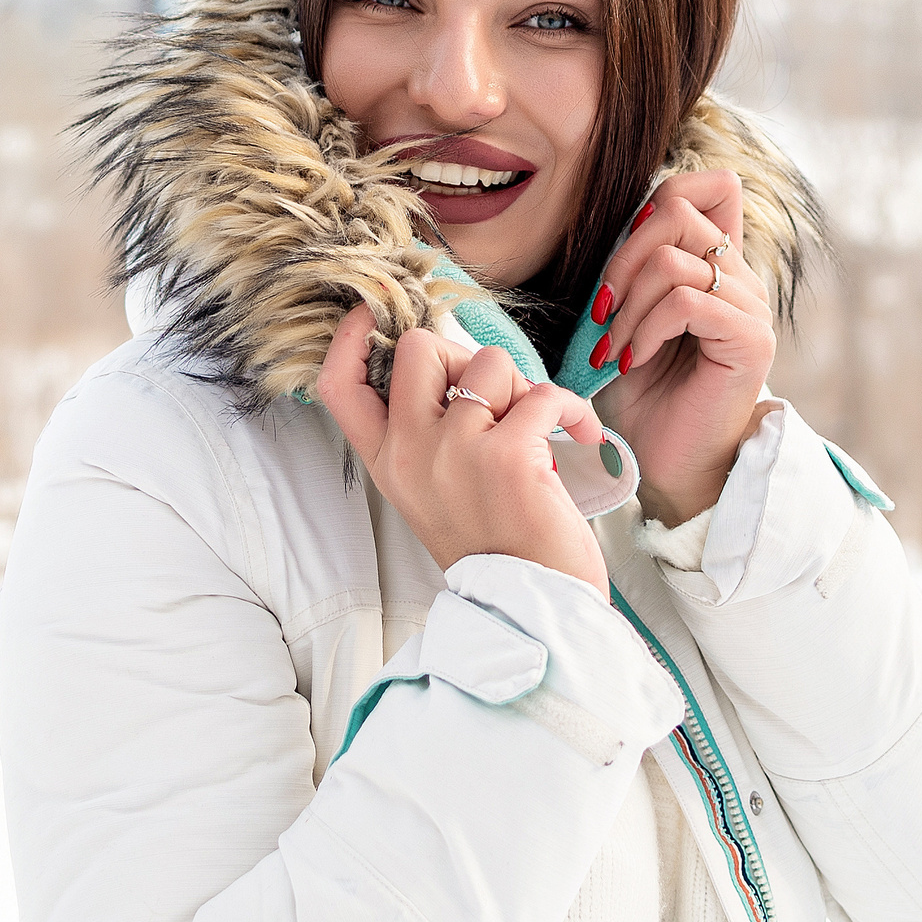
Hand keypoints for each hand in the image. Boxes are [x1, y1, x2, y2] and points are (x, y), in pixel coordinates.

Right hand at [317, 305, 610, 589]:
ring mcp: (455, 452)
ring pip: (489, 363)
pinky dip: (573, 411)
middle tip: (493, 396)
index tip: (372, 313)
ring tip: (538, 432)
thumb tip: (456, 367)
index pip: (340, 388)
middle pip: (418, 349)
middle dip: (463, 353)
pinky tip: (582, 438)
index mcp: (389, 465)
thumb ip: (429, 436)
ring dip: (523, 387)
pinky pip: (545, 394)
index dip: (352, 339)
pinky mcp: (508, 455)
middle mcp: (411, 454)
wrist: (535, 609)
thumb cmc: (497, 550)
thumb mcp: (436, 493)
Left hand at [588, 170, 776, 525]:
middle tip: (602, 310)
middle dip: (621, 256)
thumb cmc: (641, 394)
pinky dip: (646, 327)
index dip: (657, 201)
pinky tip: (634, 359)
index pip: (711, 184)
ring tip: (615, 346)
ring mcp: (750, 306)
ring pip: (674, 258)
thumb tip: (611, 216)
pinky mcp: (750, 339)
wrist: (666, 462)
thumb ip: (631, 265)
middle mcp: (741, 276)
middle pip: (677, 209)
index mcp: (716, 264)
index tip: (621, 256)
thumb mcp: (625, 314)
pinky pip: (686, 301)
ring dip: (627, 303)